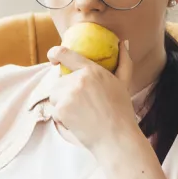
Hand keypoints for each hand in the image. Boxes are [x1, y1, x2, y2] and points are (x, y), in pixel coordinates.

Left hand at [46, 39, 143, 157]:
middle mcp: (78, 80)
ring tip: (81, 113)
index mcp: (92, 70)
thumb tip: (124, 42)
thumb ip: (124, 61)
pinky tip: (77, 121)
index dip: (55, 53)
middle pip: (60, 82)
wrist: (116, 136)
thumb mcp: (124, 82)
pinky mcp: (61, 109)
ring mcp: (68, 94)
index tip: (52, 56)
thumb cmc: (121, 110)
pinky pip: (54, 110)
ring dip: (63, 104)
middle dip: (66, 92)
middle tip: (83, 104)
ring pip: (55, 96)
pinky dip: (62, 118)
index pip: (66, 54)